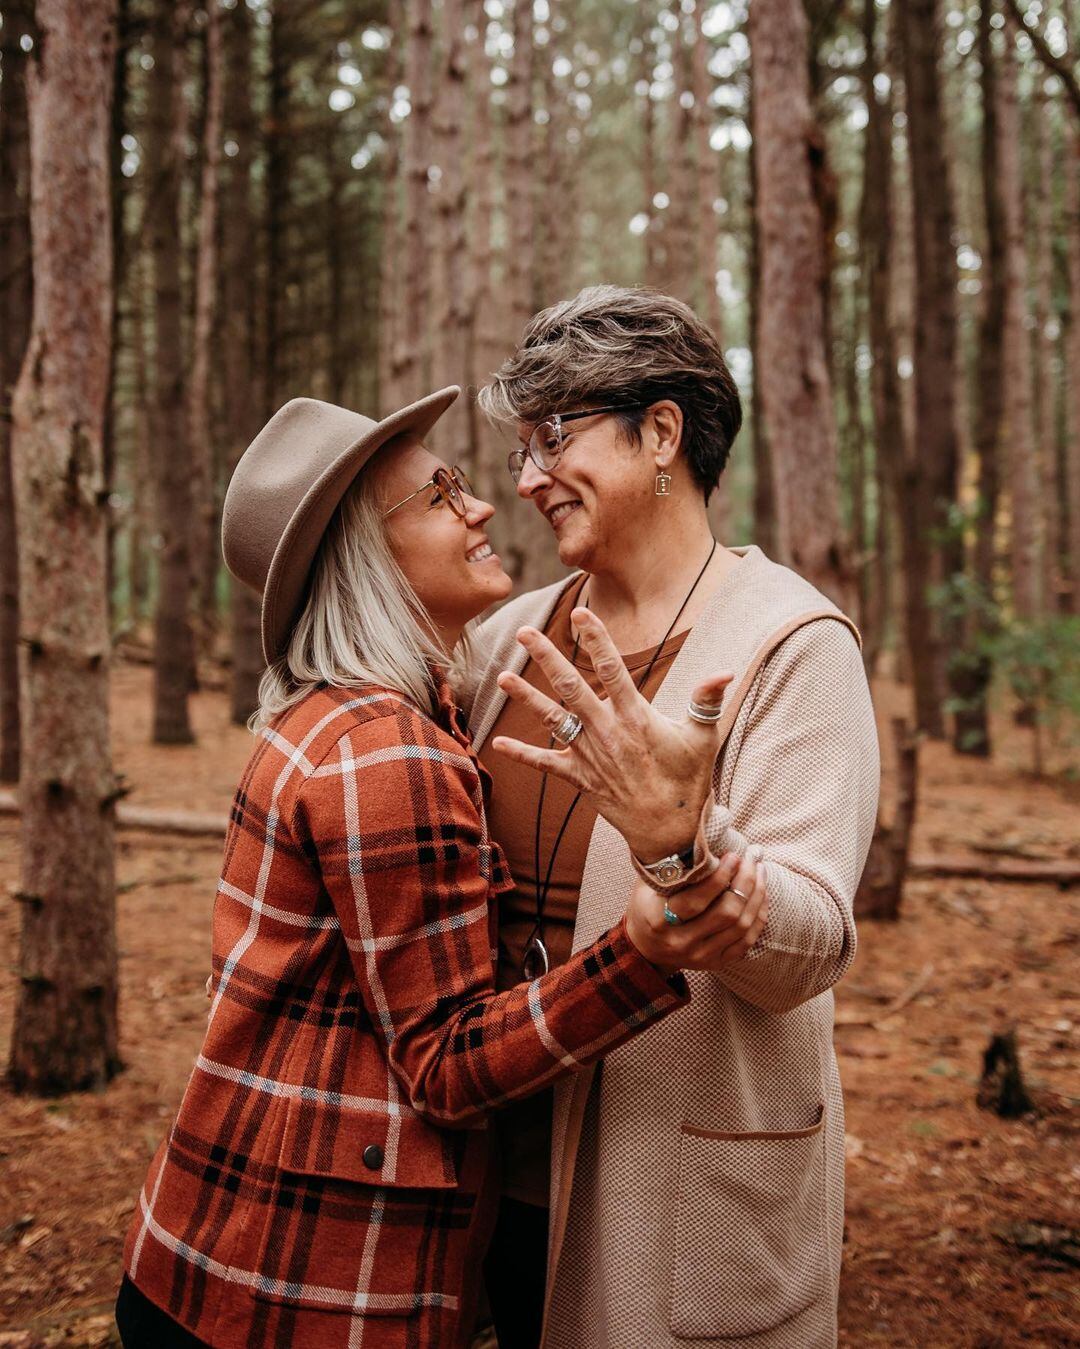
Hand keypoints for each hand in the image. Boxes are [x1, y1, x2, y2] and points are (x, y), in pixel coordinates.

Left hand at [491, 608, 732, 859]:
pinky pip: (546, 765)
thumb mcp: (704, 739)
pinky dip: (522, 755)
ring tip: (503, 675)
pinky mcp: (580, 779)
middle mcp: (607, 732)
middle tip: (525, 631)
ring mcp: (590, 756)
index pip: (612, 669)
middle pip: (571, 687)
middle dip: (547, 657)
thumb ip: (707, 702)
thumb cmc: (688, 782)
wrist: (668, 833)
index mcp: (636, 718)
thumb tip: (726, 671)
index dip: (596, 640)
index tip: (580, 613)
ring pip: (553, 720)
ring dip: (526, 697)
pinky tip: (498, 744)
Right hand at [624, 850, 767, 975]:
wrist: (644, 949)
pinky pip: (747, 941)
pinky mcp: (716, 963)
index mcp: (660, 921)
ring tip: (760, 870)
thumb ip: (670, 867)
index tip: (734, 856)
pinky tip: (761, 894)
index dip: (720, 877)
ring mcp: (701, 956)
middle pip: (726, 913)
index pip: (696, 900)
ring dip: (757, 895)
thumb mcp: (647, 886)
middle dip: (745, 882)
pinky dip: (758, 916)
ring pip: (741, 926)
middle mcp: (681, 942)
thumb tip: (699, 840)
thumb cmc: (646, 908)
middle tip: (752, 858)